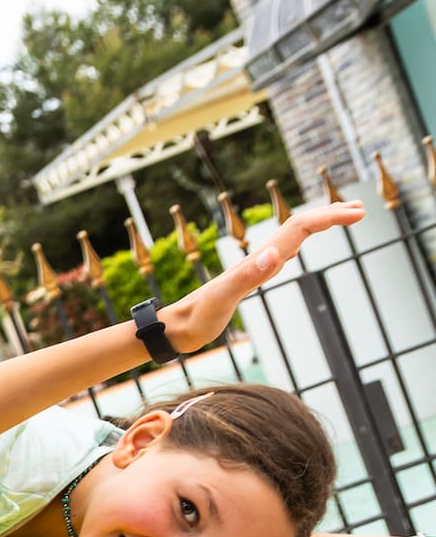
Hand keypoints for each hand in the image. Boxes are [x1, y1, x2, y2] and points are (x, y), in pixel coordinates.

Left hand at [158, 201, 364, 351]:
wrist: (175, 328)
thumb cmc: (197, 317)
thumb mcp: (223, 299)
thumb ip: (248, 276)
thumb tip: (277, 252)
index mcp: (258, 259)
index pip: (300, 227)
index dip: (329, 217)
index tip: (359, 213)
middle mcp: (259, 258)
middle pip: (299, 226)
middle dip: (329, 214)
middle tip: (360, 208)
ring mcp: (255, 267)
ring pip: (292, 236)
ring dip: (317, 223)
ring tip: (341, 216)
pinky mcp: (249, 278)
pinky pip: (281, 253)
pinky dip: (298, 243)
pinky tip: (296, 249)